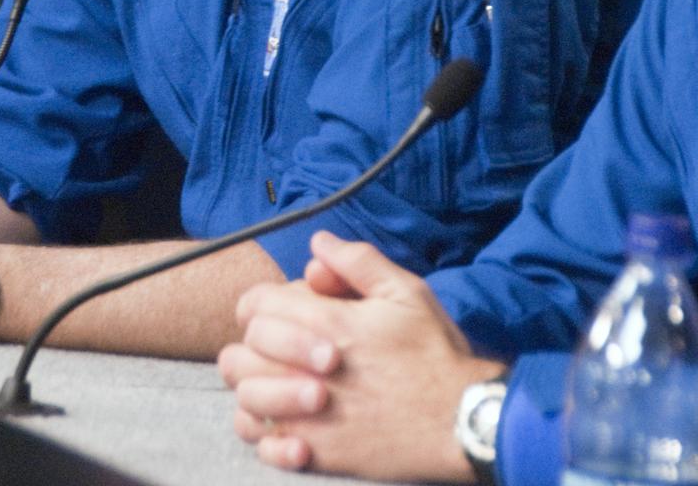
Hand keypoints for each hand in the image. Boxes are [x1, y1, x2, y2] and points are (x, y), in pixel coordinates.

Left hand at [219, 231, 501, 478]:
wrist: (457, 420)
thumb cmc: (434, 354)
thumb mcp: (405, 292)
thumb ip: (357, 262)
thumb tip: (319, 242)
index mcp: (329, 325)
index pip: (256, 306)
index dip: (262, 303)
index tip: (281, 310)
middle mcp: (308, 371)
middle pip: (240, 354)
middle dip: (254, 344)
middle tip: (279, 346)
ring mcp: (310, 417)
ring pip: (244, 401)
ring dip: (254, 387)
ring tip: (279, 382)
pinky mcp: (318, 455)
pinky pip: (263, 447)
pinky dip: (265, 433)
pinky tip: (287, 420)